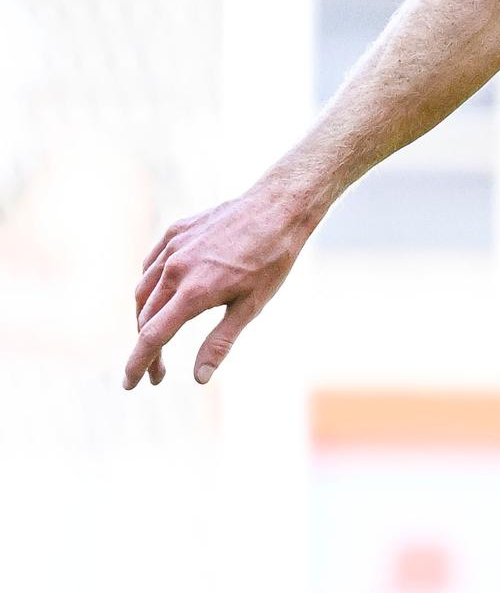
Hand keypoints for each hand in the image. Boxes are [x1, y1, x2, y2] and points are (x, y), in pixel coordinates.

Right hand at [123, 181, 314, 390]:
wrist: (277, 208)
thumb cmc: (271, 261)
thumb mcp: (251, 307)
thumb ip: (220, 342)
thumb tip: (199, 378)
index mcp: (193, 291)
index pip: (152, 337)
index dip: (138, 364)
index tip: (129, 384)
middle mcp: (175, 268)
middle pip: (145, 318)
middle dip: (147, 349)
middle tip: (158, 374)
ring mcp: (172, 247)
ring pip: (143, 292)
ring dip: (144, 320)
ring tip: (158, 340)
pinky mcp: (174, 232)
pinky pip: (150, 266)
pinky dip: (149, 288)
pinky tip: (159, 299)